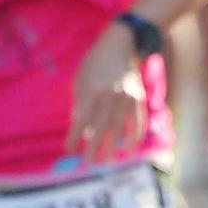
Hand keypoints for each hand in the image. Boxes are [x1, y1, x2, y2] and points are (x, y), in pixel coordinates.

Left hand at [65, 22, 148, 164]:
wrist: (123, 42)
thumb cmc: (95, 61)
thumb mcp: (80, 77)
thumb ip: (80, 101)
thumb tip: (81, 127)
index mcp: (92, 89)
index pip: (81, 118)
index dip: (74, 135)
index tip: (68, 150)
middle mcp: (110, 95)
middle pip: (100, 127)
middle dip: (93, 148)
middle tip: (87, 165)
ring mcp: (127, 97)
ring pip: (119, 127)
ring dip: (113, 146)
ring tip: (108, 162)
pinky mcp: (139, 97)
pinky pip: (138, 120)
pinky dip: (135, 136)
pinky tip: (130, 149)